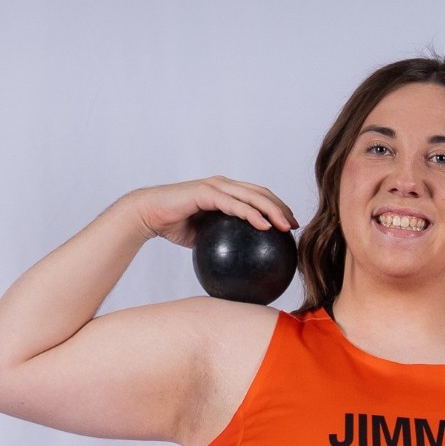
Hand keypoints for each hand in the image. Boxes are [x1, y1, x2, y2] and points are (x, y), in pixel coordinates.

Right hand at [123, 176, 297, 247]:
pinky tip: (264, 226)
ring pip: (252, 195)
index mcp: (225, 192)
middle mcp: (223, 185)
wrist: (149, 215)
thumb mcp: (206, 236)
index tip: (290, 225)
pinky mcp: (206, 192)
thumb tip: (240, 260)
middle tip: (295, 226)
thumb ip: (224, 240)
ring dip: (272, 210)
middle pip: (261, 193)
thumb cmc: (175, 225)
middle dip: (281, 207)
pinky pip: (235, 204)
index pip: (257, 196)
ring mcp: (216, 187)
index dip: (276, 207)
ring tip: (286, 226)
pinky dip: (251, 214)